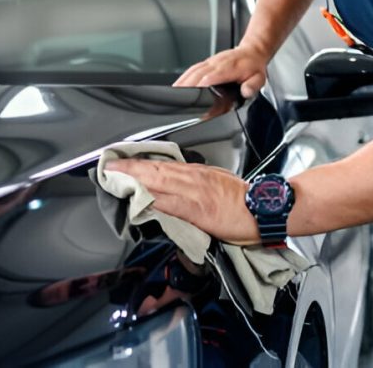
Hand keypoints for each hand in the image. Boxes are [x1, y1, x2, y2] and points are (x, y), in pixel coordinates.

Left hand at [105, 159, 259, 244]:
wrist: (263, 208)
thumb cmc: (243, 198)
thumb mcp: (217, 181)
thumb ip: (195, 182)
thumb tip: (176, 185)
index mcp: (197, 172)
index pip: (162, 164)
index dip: (140, 162)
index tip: (122, 161)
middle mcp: (192, 179)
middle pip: (155, 170)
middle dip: (130, 168)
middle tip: (109, 165)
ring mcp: (193, 194)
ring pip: (159, 182)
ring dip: (135, 179)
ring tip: (115, 177)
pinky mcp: (197, 211)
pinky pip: (171, 204)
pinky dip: (153, 200)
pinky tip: (138, 199)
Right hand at [174, 45, 267, 97]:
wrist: (253, 51)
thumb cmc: (254, 67)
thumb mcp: (260, 78)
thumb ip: (252, 86)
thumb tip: (246, 91)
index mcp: (230, 68)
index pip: (213, 76)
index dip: (202, 84)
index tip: (194, 93)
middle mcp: (218, 63)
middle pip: (198, 73)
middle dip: (187, 84)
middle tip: (177, 96)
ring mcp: (211, 61)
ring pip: (194, 70)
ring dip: (183, 80)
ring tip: (173, 92)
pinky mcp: (208, 62)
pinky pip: (194, 68)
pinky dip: (184, 76)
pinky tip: (179, 83)